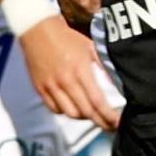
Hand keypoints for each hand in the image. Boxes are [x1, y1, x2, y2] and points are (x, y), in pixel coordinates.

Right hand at [20, 15, 120, 130]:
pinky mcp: (40, 89)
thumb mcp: (91, 48)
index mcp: (80, 70)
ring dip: (84, 118)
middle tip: (111, 125)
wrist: (37, 30)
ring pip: (70, 114)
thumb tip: (117, 85)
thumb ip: (104, 66)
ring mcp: (50, 87)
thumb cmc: (68, 38)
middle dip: (100, 122)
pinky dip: (66, 112)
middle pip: (85, 112)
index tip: (119, 123)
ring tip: (94, 116)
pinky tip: (75, 107)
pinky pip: (54, 109)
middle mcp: (65, 82)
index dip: (109, 116)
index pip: (97, 102)